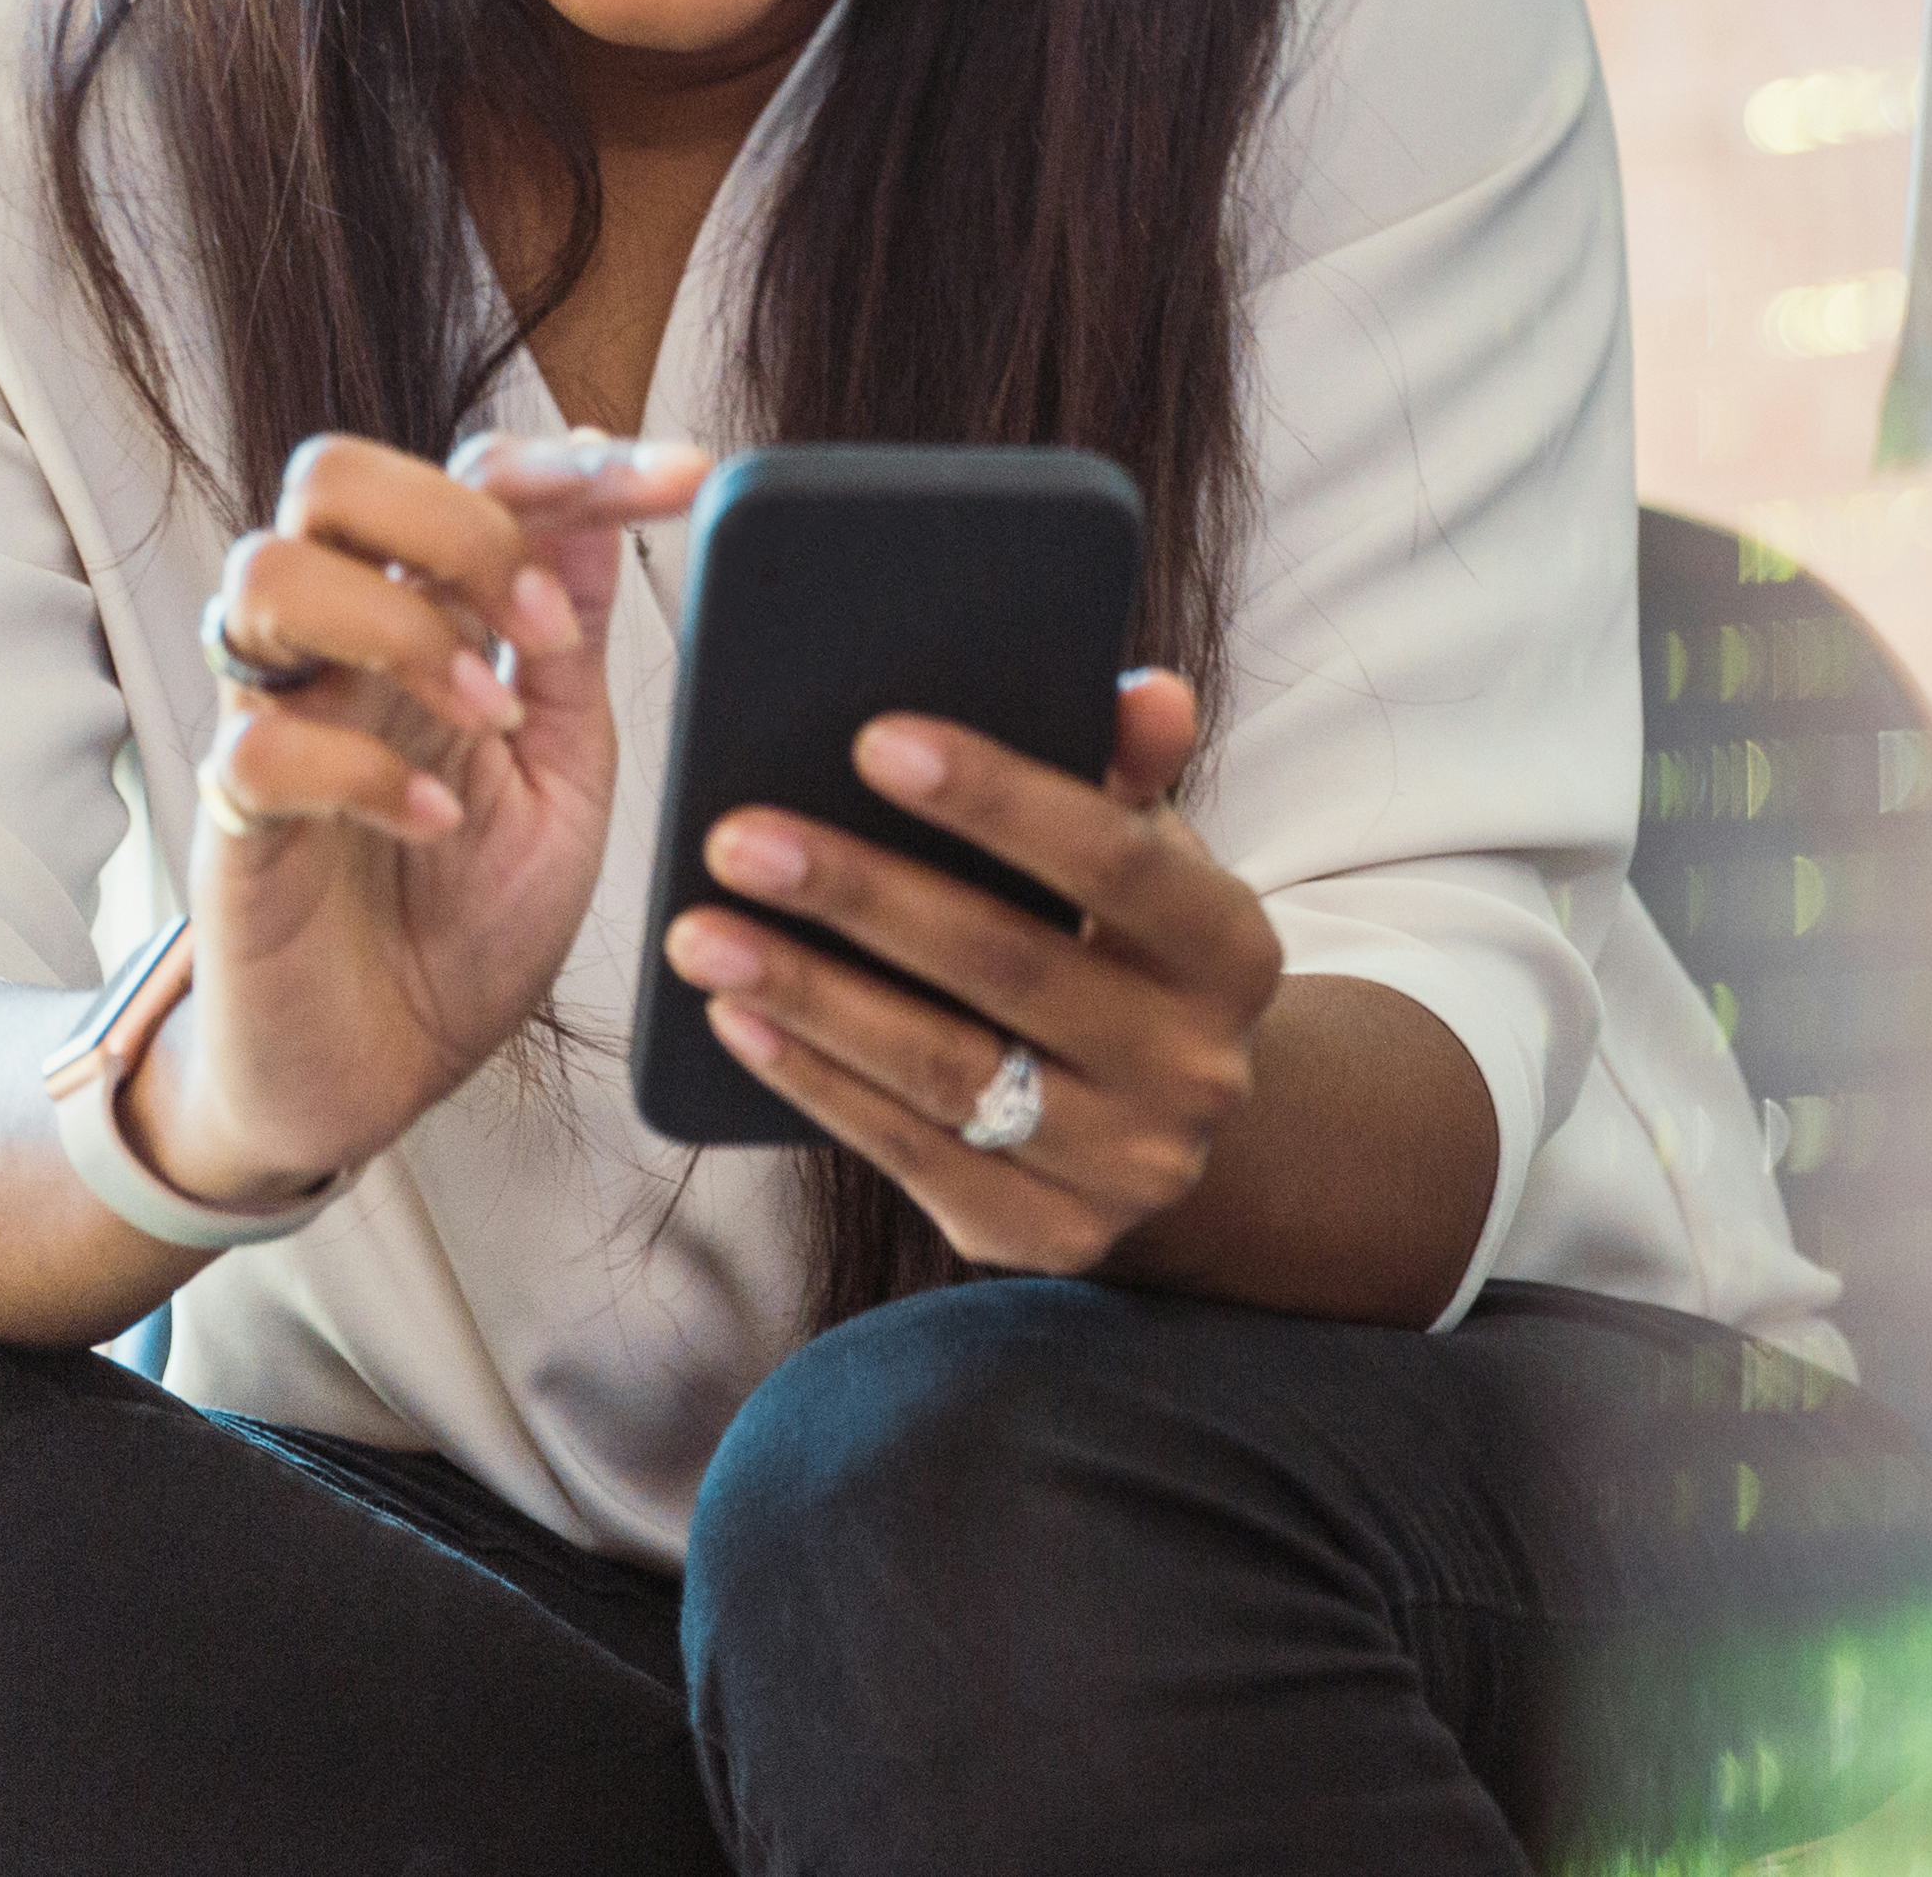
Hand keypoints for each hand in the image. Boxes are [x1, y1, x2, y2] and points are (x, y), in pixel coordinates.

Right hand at [137, 427, 708, 1211]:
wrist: (376, 1077)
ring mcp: (271, 723)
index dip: (579, 462)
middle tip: (540, 630)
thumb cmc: (461, 924)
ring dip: (400, 628)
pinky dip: (365, 773)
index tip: (691, 480)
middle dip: (458, 522)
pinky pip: (263, 745)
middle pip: (332, 474)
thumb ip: (566, 643)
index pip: (471, 475)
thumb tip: (607, 498)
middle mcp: (334, 648)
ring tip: (484, 717)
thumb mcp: (558, 770)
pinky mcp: (234, 823)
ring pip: (266, 572)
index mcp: (419, 619)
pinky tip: (434, 824)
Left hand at [658, 669, 1282, 1275]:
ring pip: (946, 1071)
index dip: (998, 799)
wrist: (1162, 1116)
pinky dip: (815, 1085)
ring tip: (701, 936)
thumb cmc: (1120, 943)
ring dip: (809, 998)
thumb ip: (1126, 771)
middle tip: (734, 840)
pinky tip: (737, 1022)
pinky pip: (913, 1154)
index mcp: (1230, 951)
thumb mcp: (1142, 855)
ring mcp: (1128, 1167)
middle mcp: (1197, 1069)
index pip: (1116, 859)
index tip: (870, 740)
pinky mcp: (1052, 1237)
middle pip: (1009, 966)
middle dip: (860, 897)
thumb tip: (1145, 693)